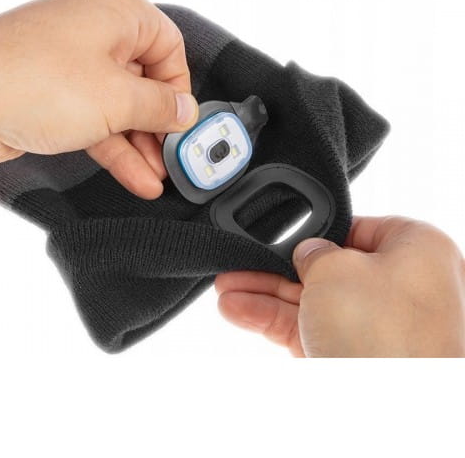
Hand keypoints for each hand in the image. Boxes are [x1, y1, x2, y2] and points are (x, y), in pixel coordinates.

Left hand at [0, 0, 197, 262]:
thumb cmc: (37, 82)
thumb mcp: (117, 99)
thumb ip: (159, 106)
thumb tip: (185, 111)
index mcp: (116, 12)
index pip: (169, 47)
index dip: (179, 88)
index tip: (182, 123)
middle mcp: (94, 31)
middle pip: (143, 80)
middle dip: (158, 125)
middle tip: (172, 158)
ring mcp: (69, 64)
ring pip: (117, 106)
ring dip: (137, 144)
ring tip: (156, 178)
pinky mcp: (51, 95)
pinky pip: (93, 119)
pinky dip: (113, 147)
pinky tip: (134, 177)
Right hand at [215, 216, 464, 356]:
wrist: (389, 411)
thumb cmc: (385, 334)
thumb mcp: (336, 267)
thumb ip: (314, 251)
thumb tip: (305, 251)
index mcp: (414, 251)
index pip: (358, 228)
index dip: (319, 230)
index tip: (286, 236)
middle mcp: (397, 287)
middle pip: (326, 266)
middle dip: (277, 266)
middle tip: (243, 262)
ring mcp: (371, 324)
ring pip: (308, 298)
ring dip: (263, 293)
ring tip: (225, 289)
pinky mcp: (347, 353)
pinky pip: (303, 326)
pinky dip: (269, 318)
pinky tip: (236, 309)